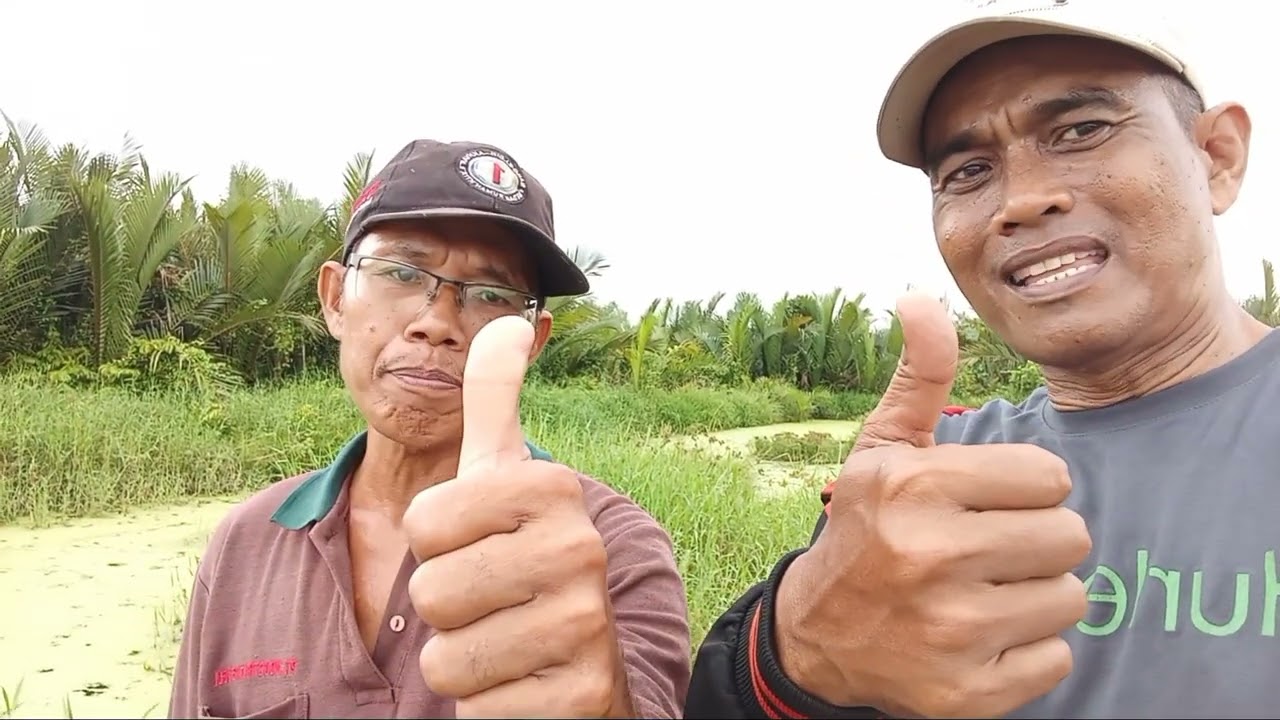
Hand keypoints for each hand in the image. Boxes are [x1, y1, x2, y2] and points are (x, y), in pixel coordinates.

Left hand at [404, 316, 632, 718]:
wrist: (583, 660)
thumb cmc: (522, 560)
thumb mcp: (506, 481)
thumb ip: (496, 403)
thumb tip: (507, 323)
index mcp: (553, 491)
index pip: (424, 522)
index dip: (434, 543)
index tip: (478, 542)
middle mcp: (581, 552)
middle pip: (432, 591)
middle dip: (447, 608)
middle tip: (493, 601)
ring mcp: (586, 628)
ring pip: (447, 658)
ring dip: (463, 661)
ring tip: (506, 644)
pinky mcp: (582, 698)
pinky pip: (476, 710)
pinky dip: (487, 707)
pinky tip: (523, 686)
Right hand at [774, 291, 1091, 717]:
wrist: (817, 636)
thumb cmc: (865, 528)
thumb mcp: (883, 449)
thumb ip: (919, 376)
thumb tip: (918, 297)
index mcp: (913, 485)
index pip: (1050, 478)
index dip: (1023, 490)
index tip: (983, 504)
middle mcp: (929, 555)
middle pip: (1070, 536)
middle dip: (1036, 541)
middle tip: (986, 551)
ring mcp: (949, 629)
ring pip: (1070, 597)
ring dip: (1035, 595)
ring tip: (983, 592)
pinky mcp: (966, 691)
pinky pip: (1057, 658)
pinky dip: (1027, 650)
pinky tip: (980, 638)